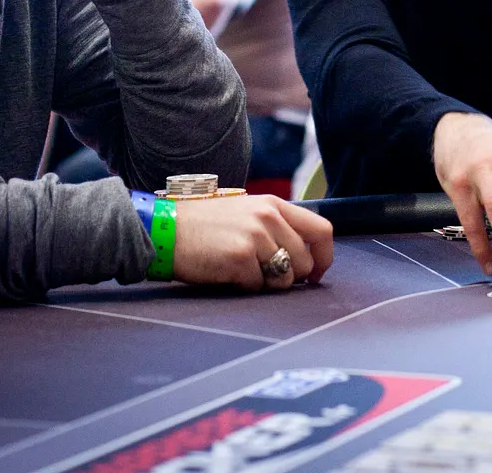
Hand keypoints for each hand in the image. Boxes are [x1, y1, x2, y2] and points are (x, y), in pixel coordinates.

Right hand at [172, 194, 333, 290]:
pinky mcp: (240, 258)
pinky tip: (227, 273)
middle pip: (305, 261)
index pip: (322, 230)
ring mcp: (255, 237)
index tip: (315, 274)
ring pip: (284, 278)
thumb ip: (276, 226)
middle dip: (291, 277)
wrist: (166, 229)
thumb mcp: (247, 212)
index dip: (325, 257)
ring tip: (244, 271)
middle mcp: (269, 217)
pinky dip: (245, 287)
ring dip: (267, 284)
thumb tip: (304, 256)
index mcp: (274, 205)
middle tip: (266, 276)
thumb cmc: (205, 225)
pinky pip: (258, 286)